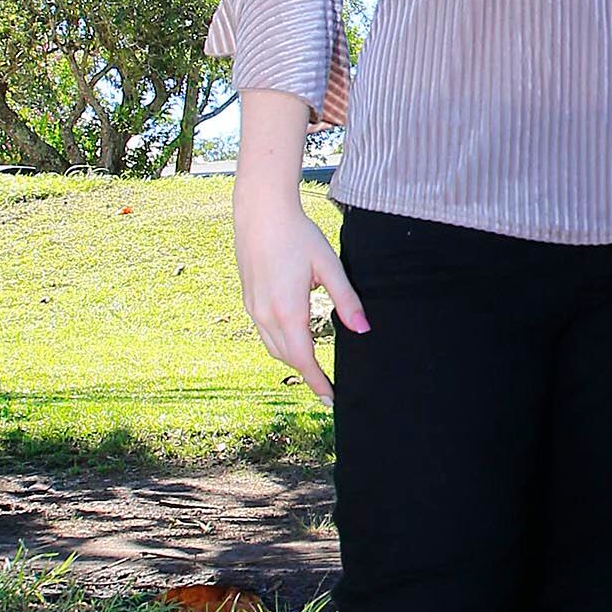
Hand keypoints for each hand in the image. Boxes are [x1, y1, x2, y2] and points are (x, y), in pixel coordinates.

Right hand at [233, 191, 367, 403]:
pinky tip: (295, 340)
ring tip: (313, 368)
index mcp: (288, 311)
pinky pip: (265, 333)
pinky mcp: (249, 299)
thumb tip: (363, 330)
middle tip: (327, 388)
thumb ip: (346, 300)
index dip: (317, 382)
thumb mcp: (329, 266)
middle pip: (288, 358)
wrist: (260, 212)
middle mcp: (265, 315)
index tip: (331, 399)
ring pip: (273, 347)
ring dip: (293, 359)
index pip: (304, 360)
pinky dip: (281, 344)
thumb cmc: (298, 235)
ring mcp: (253, 308)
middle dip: (307, 374)